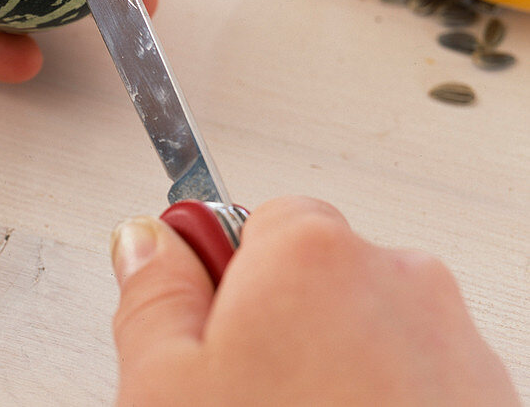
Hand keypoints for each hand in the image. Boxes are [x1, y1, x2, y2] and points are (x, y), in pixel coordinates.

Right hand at [110, 197, 517, 405]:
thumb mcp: (161, 387)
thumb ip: (149, 294)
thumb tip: (145, 242)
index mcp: (315, 255)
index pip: (253, 216)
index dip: (215, 278)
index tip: (196, 328)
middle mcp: (403, 285)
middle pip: (313, 277)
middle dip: (271, 328)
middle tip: (233, 400)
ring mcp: (460, 354)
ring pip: (365, 337)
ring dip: (328, 377)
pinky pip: (415, 388)